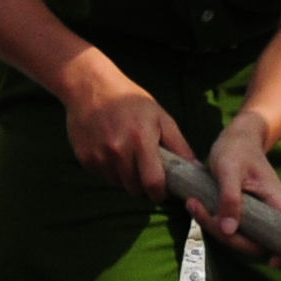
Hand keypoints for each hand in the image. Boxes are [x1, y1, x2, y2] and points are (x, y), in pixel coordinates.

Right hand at [63, 57, 196, 200]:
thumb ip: (179, 144)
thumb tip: (195, 169)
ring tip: (127, 156)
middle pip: (135, 188)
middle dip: (143, 185)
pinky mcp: (84, 158)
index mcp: (140, 140)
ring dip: (126, 178)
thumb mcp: (160, 117)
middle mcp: (118, 151)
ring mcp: (99, 156)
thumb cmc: (130, 101)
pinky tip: (110, 150)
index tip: (162, 191)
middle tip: (145, 169)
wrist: (91, 87)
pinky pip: (103, 176)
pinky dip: (110, 170)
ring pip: (118, 184)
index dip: (160, 193)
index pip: (153, 183)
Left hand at [199, 111, 280, 240]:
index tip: (271, 261)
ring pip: (239, 237)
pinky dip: (212, 221)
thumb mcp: (229, 169)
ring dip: (214, 227)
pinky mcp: (242, 215)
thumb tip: (229, 230)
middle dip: (228, 236)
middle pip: (257, 243)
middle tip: (201, 211)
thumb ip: (230, 197)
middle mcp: (270, 212)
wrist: (236, 137)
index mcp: (277, 201)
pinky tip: (195, 204)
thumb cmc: (237, 149)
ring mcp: (256, 215)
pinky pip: (229, 228)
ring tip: (193, 203)